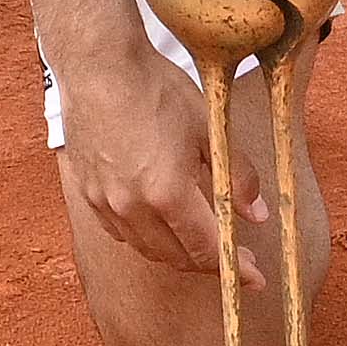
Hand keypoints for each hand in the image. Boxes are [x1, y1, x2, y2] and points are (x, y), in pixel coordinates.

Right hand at [59, 43, 241, 282]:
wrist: (99, 66)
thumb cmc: (157, 90)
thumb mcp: (210, 128)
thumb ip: (238, 177)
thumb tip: (258, 214)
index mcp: (168, 193)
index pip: (207, 249)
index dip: (235, 268)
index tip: (254, 279)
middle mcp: (134, 207)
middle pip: (178, 257)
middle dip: (209, 263)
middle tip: (234, 259)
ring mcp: (106, 204)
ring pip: (148, 249)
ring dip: (178, 252)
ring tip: (200, 241)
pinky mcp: (88, 195)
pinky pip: (121, 232)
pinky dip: (146, 237)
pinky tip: (159, 222)